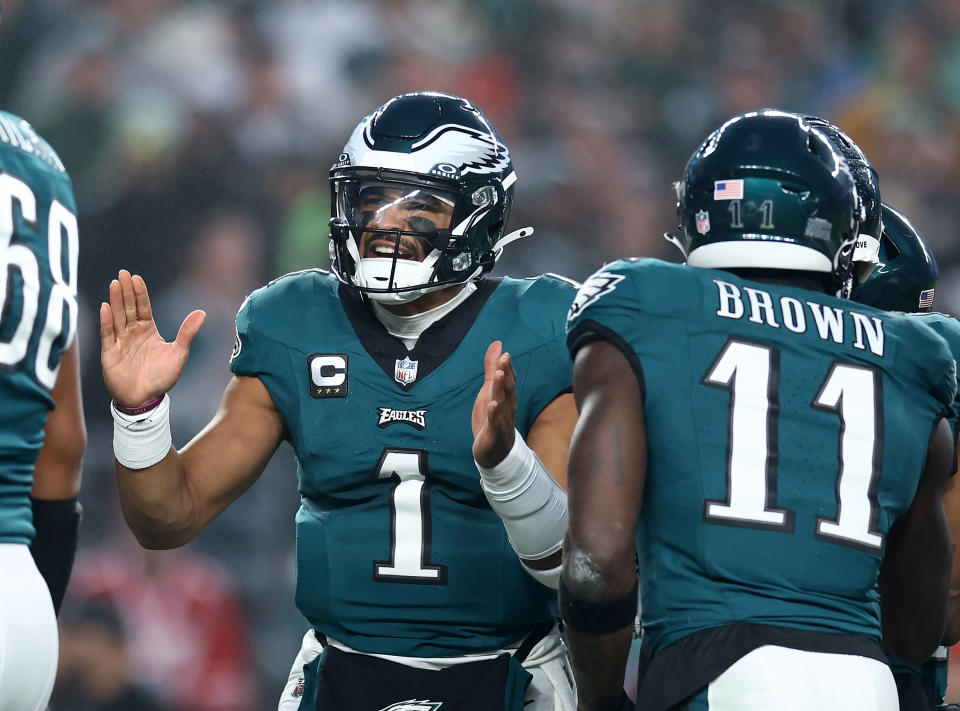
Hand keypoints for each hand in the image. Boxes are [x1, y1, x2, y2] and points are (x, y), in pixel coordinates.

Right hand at [100, 269, 205, 407]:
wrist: (145, 399)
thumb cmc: (162, 378)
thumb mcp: (178, 353)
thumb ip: (187, 333)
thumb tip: (202, 312)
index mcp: (149, 331)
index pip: (143, 307)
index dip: (140, 293)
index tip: (136, 278)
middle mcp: (133, 333)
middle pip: (129, 307)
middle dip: (126, 291)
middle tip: (122, 273)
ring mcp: (120, 341)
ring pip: (117, 317)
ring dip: (115, 301)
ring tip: (114, 284)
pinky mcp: (110, 352)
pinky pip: (107, 334)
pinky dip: (107, 321)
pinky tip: (106, 307)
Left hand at [472, 340, 517, 467]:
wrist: (494, 452)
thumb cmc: (492, 417)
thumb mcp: (489, 390)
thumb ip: (491, 368)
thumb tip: (497, 344)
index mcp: (506, 396)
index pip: (508, 379)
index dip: (507, 367)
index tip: (505, 354)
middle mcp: (507, 406)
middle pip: (508, 388)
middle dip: (506, 373)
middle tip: (504, 358)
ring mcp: (502, 420)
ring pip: (503, 403)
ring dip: (501, 389)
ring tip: (498, 375)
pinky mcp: (494, 433)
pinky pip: (496, 423)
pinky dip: (495, 414)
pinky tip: (493, 405)